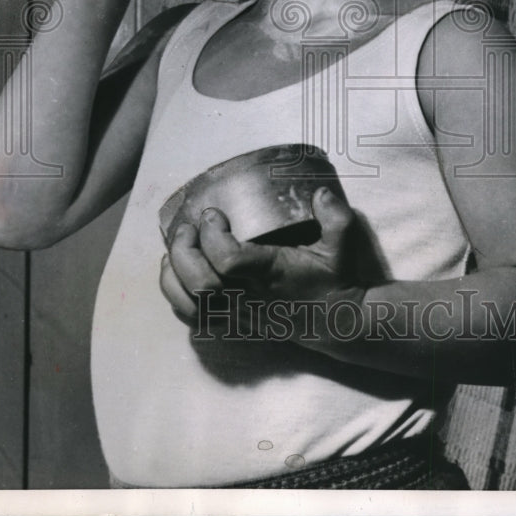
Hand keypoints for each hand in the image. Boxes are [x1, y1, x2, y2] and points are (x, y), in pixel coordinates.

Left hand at [159, 187, 369, 328]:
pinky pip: (195, 320)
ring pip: (191, 305)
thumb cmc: (333, 280)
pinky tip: (176, 276)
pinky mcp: (235, 323)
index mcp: (272, 273)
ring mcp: (239, 313)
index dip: (213, 237)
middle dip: (184, 252)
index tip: (212, 214)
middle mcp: (250, 297)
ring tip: (174, 250)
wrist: (335, 322)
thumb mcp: (342, 246)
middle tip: (187, 228)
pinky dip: (177, 299)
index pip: (230, 261)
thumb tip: (320, 193)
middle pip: (201, 284)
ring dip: (173, 277)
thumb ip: (335, 217)